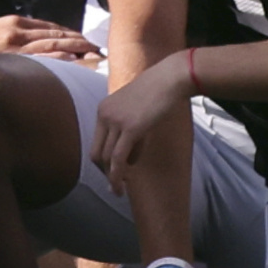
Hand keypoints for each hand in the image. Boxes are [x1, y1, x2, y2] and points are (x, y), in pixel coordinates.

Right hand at [0, 14, 101, 63]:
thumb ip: (16, 32)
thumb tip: (38, 39)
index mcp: (14, 22)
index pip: (49, 27)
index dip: (69, 34)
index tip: (82, 40)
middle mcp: (17, 31)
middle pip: (55, 35)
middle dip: (77, 41)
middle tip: (95, 47)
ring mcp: (15, 46)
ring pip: (52, 46)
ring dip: (74, 50)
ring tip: (90, 55)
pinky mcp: (11, 59)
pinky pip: (40, 58)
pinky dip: (58, 58)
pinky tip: (72, 61)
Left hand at [89, 55, 193, 199]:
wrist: (170, 78)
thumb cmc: (159, 92)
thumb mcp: (136, 109)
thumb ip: (128, 128)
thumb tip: (129, 155)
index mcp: (103, 109)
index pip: (96, 142)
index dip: (103, 162)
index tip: (113, 173)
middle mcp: (104, 114)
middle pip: (97, 153)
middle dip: (104, 173)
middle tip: (116, 186)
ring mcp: (116, 120)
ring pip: (106, 159)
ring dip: (113, 178)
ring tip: (120, 190)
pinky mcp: (131, 128)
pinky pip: (118, 159)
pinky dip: (117, 176)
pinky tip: (122, 186)